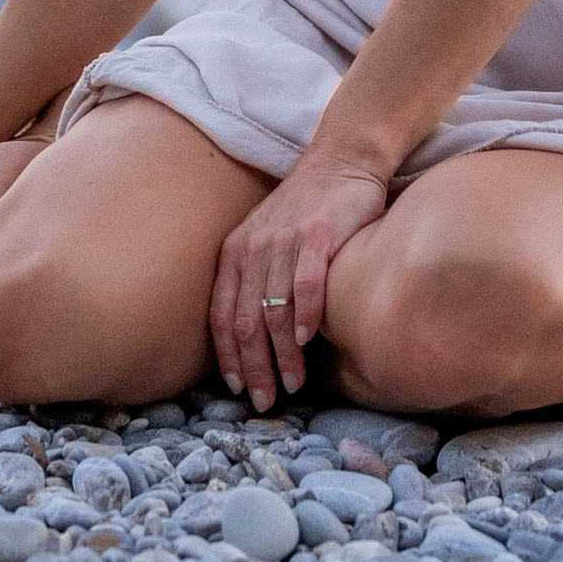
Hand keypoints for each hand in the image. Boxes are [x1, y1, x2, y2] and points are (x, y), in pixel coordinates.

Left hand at [209, 152, 390, 411]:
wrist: (341, 160)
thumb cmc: (305, 209)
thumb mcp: (266, 239)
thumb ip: (257, 279)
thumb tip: (255, 340)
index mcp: (236, 251)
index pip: (222, 315)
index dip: (227, 357)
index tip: (237, 388)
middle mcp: (254, 247)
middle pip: (246, 322)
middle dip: (254, 368)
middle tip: (266, 400)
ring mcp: (285, 241)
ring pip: (274, 313)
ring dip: (282, 356)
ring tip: (293, 383)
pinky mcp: (317, 235)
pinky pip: (305, 286)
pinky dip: (305, 319)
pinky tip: (308, 342)